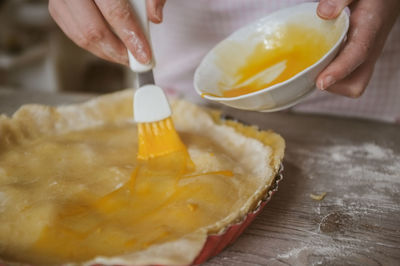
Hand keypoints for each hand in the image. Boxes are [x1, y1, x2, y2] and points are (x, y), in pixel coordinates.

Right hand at [48, 0, 165, 65]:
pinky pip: (74, 34)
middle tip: (137, 61)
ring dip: (107, 53)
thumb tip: (155, 17)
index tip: (145, 55)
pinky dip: (95, 46)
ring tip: (126, 56)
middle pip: (93, 29)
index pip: (114, 11)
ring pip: (81, 36)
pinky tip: (111, 46)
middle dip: (118, 52)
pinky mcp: (57, 6)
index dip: (131, 37)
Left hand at [315, 0, 399, 97]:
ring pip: (353, 83)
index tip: (321, 82)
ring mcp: (368, 55)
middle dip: (335, 85)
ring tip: (316, 65)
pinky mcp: (361, 58)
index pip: (358, 53)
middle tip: (314, 70)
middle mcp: (371, 47)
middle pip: (357, 82)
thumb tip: (323, 13)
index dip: (339, 70)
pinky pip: (349, 76)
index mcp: (370, 27)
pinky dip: (333, 73)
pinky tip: (320, 60)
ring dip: (333, 81)